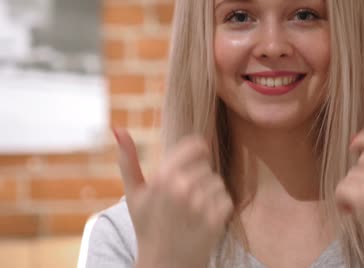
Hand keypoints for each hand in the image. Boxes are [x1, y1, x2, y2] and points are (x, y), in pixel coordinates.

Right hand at [114, 129, 233, 267]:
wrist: (163, 265)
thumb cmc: (148, 226)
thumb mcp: (134, 193)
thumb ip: (128, 159)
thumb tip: (118, 129)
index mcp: (163, 177)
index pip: (197, 146)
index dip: (197, 152)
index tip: (193, 162)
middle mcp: (182, 188)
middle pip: (206, 166)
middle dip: (198, 178)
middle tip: (184, 198)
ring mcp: (200, 205)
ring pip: (217, 182)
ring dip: (209, 193)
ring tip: (192, 210)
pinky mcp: (216, 219)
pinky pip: (226, 199)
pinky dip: (219, 208)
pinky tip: (203, 219)